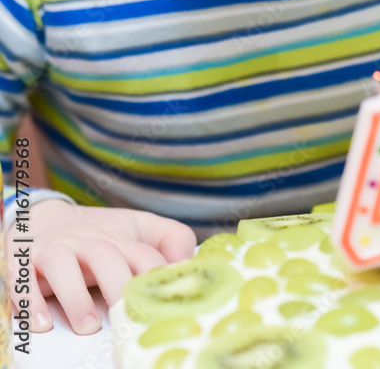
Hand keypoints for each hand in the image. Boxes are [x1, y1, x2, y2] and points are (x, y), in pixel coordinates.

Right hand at [8, 199, 195, 334]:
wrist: (47, 217)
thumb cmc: (101, 233)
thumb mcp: (138, 228)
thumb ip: (170, 238)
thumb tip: (191, 260)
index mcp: (120, 238)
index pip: (143, 254)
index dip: (156, 275)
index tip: (166, 301)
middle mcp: (89, 242)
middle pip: (105, 255)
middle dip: (117, 283)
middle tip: (127, 314)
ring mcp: (57, 250)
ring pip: (63, 266)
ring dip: (75, 297)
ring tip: (87, 326)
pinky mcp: (27, 262)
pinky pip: (22, 279)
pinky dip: (30, 300)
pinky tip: (41, 324)